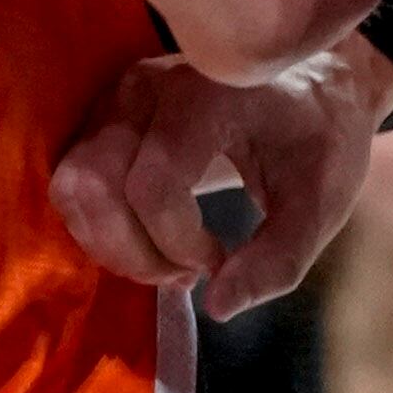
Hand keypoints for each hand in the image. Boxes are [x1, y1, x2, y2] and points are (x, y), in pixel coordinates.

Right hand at [51, 42, 391, 318]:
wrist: (314, 83)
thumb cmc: (320, 140)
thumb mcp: (321, 205)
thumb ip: (277, 261)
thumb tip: (216, 309)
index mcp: (206, 97)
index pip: (151, 185)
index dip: (177, 244)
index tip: (220, 264)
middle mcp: (147, 88)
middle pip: (93, 184)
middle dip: (133, 251)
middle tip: (186, 273)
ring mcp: (117, 97)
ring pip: (72, 185)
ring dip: (109, 243)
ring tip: (166, 259)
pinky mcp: (102, 116)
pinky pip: (72, 182)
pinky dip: (101, 228)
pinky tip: (150, 240)